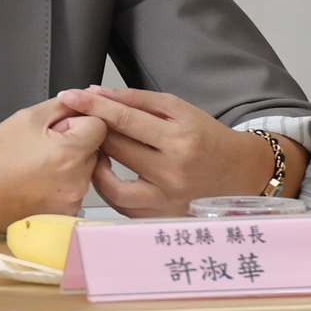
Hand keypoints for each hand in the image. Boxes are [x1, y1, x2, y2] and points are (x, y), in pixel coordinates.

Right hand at [0, 99, 106, 231]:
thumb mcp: (25, 119)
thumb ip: (61, 106)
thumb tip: (84, 99)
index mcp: (70, 153)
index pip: (99, 125)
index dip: (77, 122)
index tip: (57, 129)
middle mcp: (78, 180)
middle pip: (94, 149)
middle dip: (73, 144)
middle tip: (41, 148)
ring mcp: (73, 200)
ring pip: (85, 170)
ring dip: (68, 164)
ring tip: (35, 166)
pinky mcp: (67, 213)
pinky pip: (74, 189)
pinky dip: (61, 184)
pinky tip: (36, 182)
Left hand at [61, 86, 308, 216]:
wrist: (241, 173)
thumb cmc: (207, 137)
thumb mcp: (179, 109)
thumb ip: (136, 100)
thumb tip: (97, 92)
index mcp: (180, 140)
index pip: (125, 120)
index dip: (93, 106)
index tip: (69, 95)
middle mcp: (173, 173)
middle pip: (116, 149)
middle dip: (91, 131)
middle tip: (79, 121)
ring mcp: (167, 199)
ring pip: (111, 184)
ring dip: (94, 164)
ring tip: (92, 150)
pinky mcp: (162, 217)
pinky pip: (121, 205)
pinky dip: (108, 188)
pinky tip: (106, 172)